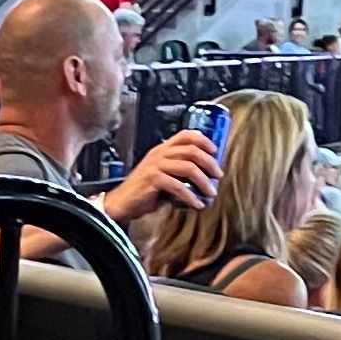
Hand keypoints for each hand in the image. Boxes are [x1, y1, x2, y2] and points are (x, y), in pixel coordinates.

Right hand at [103, 129, 222, 223]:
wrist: (122, 202)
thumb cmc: (144, 190)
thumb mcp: (162, 174)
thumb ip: (178, 171)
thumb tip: (205, 178)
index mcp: (161, 150)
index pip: (185, 135)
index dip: (203, 140)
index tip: (215, 151)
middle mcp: (159, 154)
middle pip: (191, 150)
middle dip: (209, 163)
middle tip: (217, 176)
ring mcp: (155, 166)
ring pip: (188, 168)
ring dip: (204, 181)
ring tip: (211, 192)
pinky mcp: (152, 180)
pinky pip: (178, 186)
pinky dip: (191, 196)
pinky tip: (197, 204)